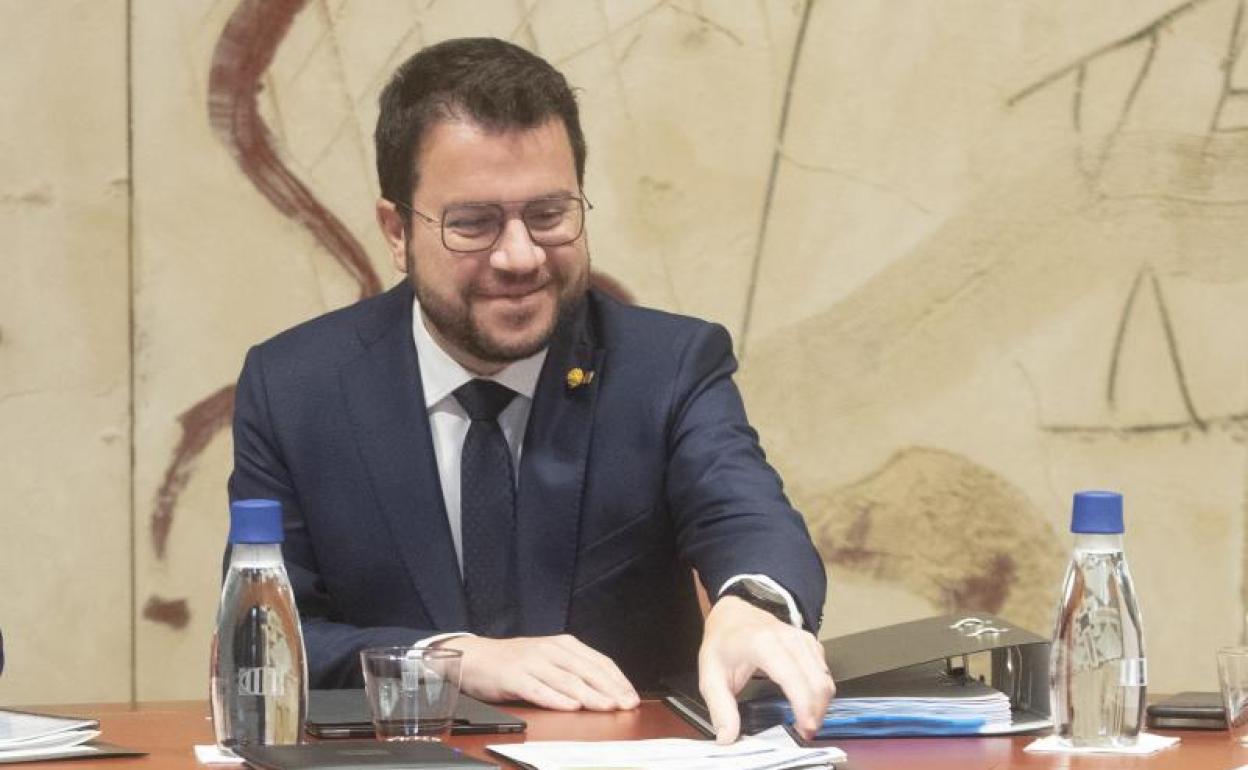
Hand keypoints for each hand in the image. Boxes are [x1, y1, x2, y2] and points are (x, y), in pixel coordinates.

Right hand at [436, 634, 639, 711]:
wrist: (476, 657)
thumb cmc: (516, 662)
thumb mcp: (549, 660)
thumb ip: (574, 671)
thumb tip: (606, 690)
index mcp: (563, 644)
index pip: (598, 661)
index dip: (617, 679)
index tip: (632, 696)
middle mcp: (550, 650)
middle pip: (586, 670)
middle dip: (610, 689)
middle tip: (626, 704)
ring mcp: (532, 662)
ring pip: (566, 680)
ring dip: (589, 694)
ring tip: (606, 706)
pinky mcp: (514, 676)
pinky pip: (538, 689)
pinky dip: (556, 698)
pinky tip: (570, 706)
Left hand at [698, 596, 834, 743]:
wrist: (732, 613)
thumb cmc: (722, 642)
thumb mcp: (710, 675)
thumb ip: (720, 708)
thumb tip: (727, 738)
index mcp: (761, 644)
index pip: (793, 678)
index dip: (804, 706)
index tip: (804, 730)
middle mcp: (787, 638)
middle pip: (816, 682)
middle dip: (815, 713)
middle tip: (803, 733)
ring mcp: (801, 638)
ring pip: (825, 678)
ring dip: (820, 704)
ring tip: (805, 722)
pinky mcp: (809, 642)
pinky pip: (824, 671)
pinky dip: (820, 691)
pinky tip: (807, 703)